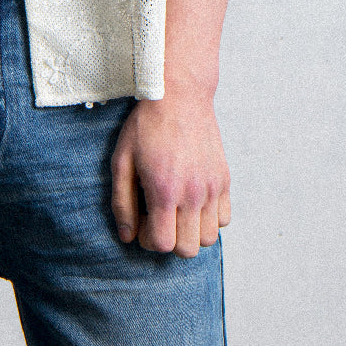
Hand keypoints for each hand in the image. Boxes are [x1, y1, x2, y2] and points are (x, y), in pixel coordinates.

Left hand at [111, 89, 230, 257]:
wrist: (179, 95)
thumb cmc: (146, 126)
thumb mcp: (121, 160)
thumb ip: (122, 202)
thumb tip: (127, 236)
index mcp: (165, 190)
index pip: (164, 245)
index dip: (149, 240)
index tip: (143, 220)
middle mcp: (193, 193)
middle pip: (189, 249)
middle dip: (171, 240)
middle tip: (159, 216)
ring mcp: (212, 187)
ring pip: (210, 238)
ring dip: (192, 231)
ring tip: (177, 209)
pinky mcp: (224, 179)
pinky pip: (224, 219)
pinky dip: (210, 218)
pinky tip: (193, 199)